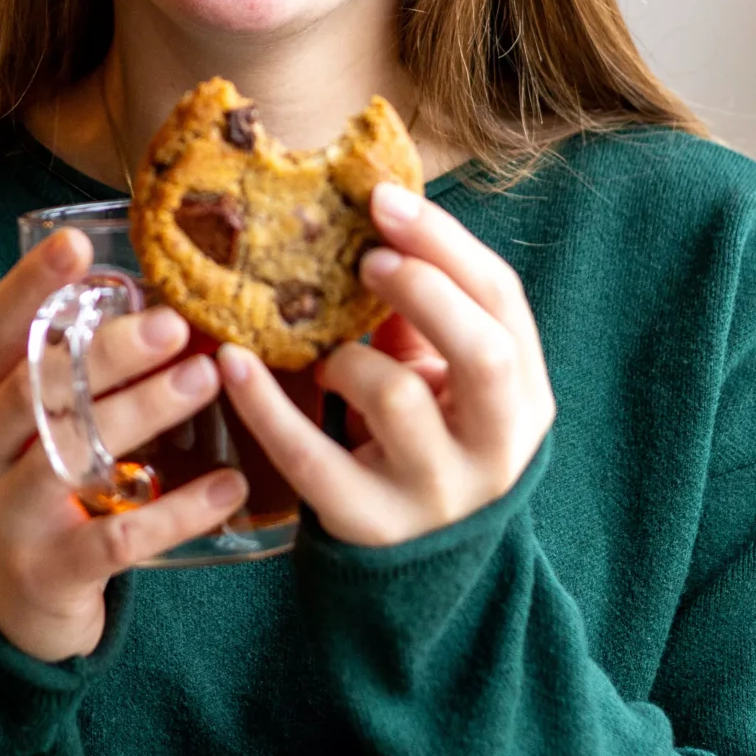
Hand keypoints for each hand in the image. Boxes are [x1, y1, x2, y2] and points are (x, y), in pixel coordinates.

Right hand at [0, 229, 248, 661]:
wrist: (11, 612)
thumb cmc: (41, 492)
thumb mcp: (33, 430)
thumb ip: (71, 373)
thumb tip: (153, 292)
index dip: (31, 284)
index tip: (78, 242)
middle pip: (36, 389)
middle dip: (108, 352)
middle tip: (176, 324)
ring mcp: (9, 515)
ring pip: (71, 454)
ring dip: (143, 412)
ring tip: (207, 380)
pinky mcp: (50, 570)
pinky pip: (119, 536)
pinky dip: (177, 510)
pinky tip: (229, 485)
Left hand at [217, 181, 553, 547]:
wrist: (416, 557)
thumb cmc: (429, 435)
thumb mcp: (445, 376)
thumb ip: (423, 310)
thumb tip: (367, 214)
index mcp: (525, 396)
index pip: (502, 301)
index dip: (445, 242)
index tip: (382, 198)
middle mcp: (494, 448)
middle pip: (482, 353)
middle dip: (423, 289)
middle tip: (366, 257)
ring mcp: (435, 492)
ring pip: (396, 399)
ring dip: (347, 357)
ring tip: (324, 354)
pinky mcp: (368, 522)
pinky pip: (309, 456)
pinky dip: (264, 403)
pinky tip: (231, 360)